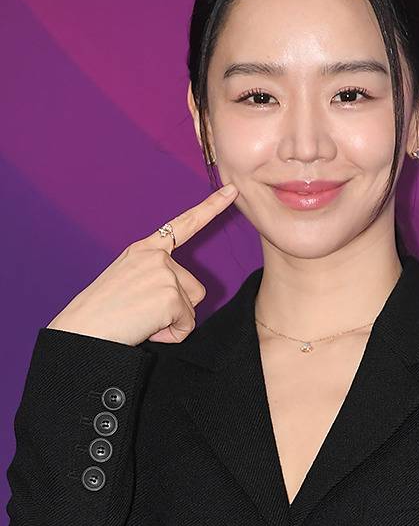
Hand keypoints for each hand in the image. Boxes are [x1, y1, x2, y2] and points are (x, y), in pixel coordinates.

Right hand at [46, 184, 238, 345]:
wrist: (80, 331)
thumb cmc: (101, 312)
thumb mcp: (127, 279)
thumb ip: (154, 275)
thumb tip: (178, 295)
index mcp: (144, 249)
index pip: (184, 225)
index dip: (211, 208)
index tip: (231, 191)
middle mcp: (157, 256)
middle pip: (193, 287)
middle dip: (175, 307)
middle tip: (140, 312)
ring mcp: (164, 273)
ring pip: (191, 306)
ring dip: (173, 321)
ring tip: (142, 320)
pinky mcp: (170, 296)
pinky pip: (187, 325)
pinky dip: (171, 335)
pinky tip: (146, 329)